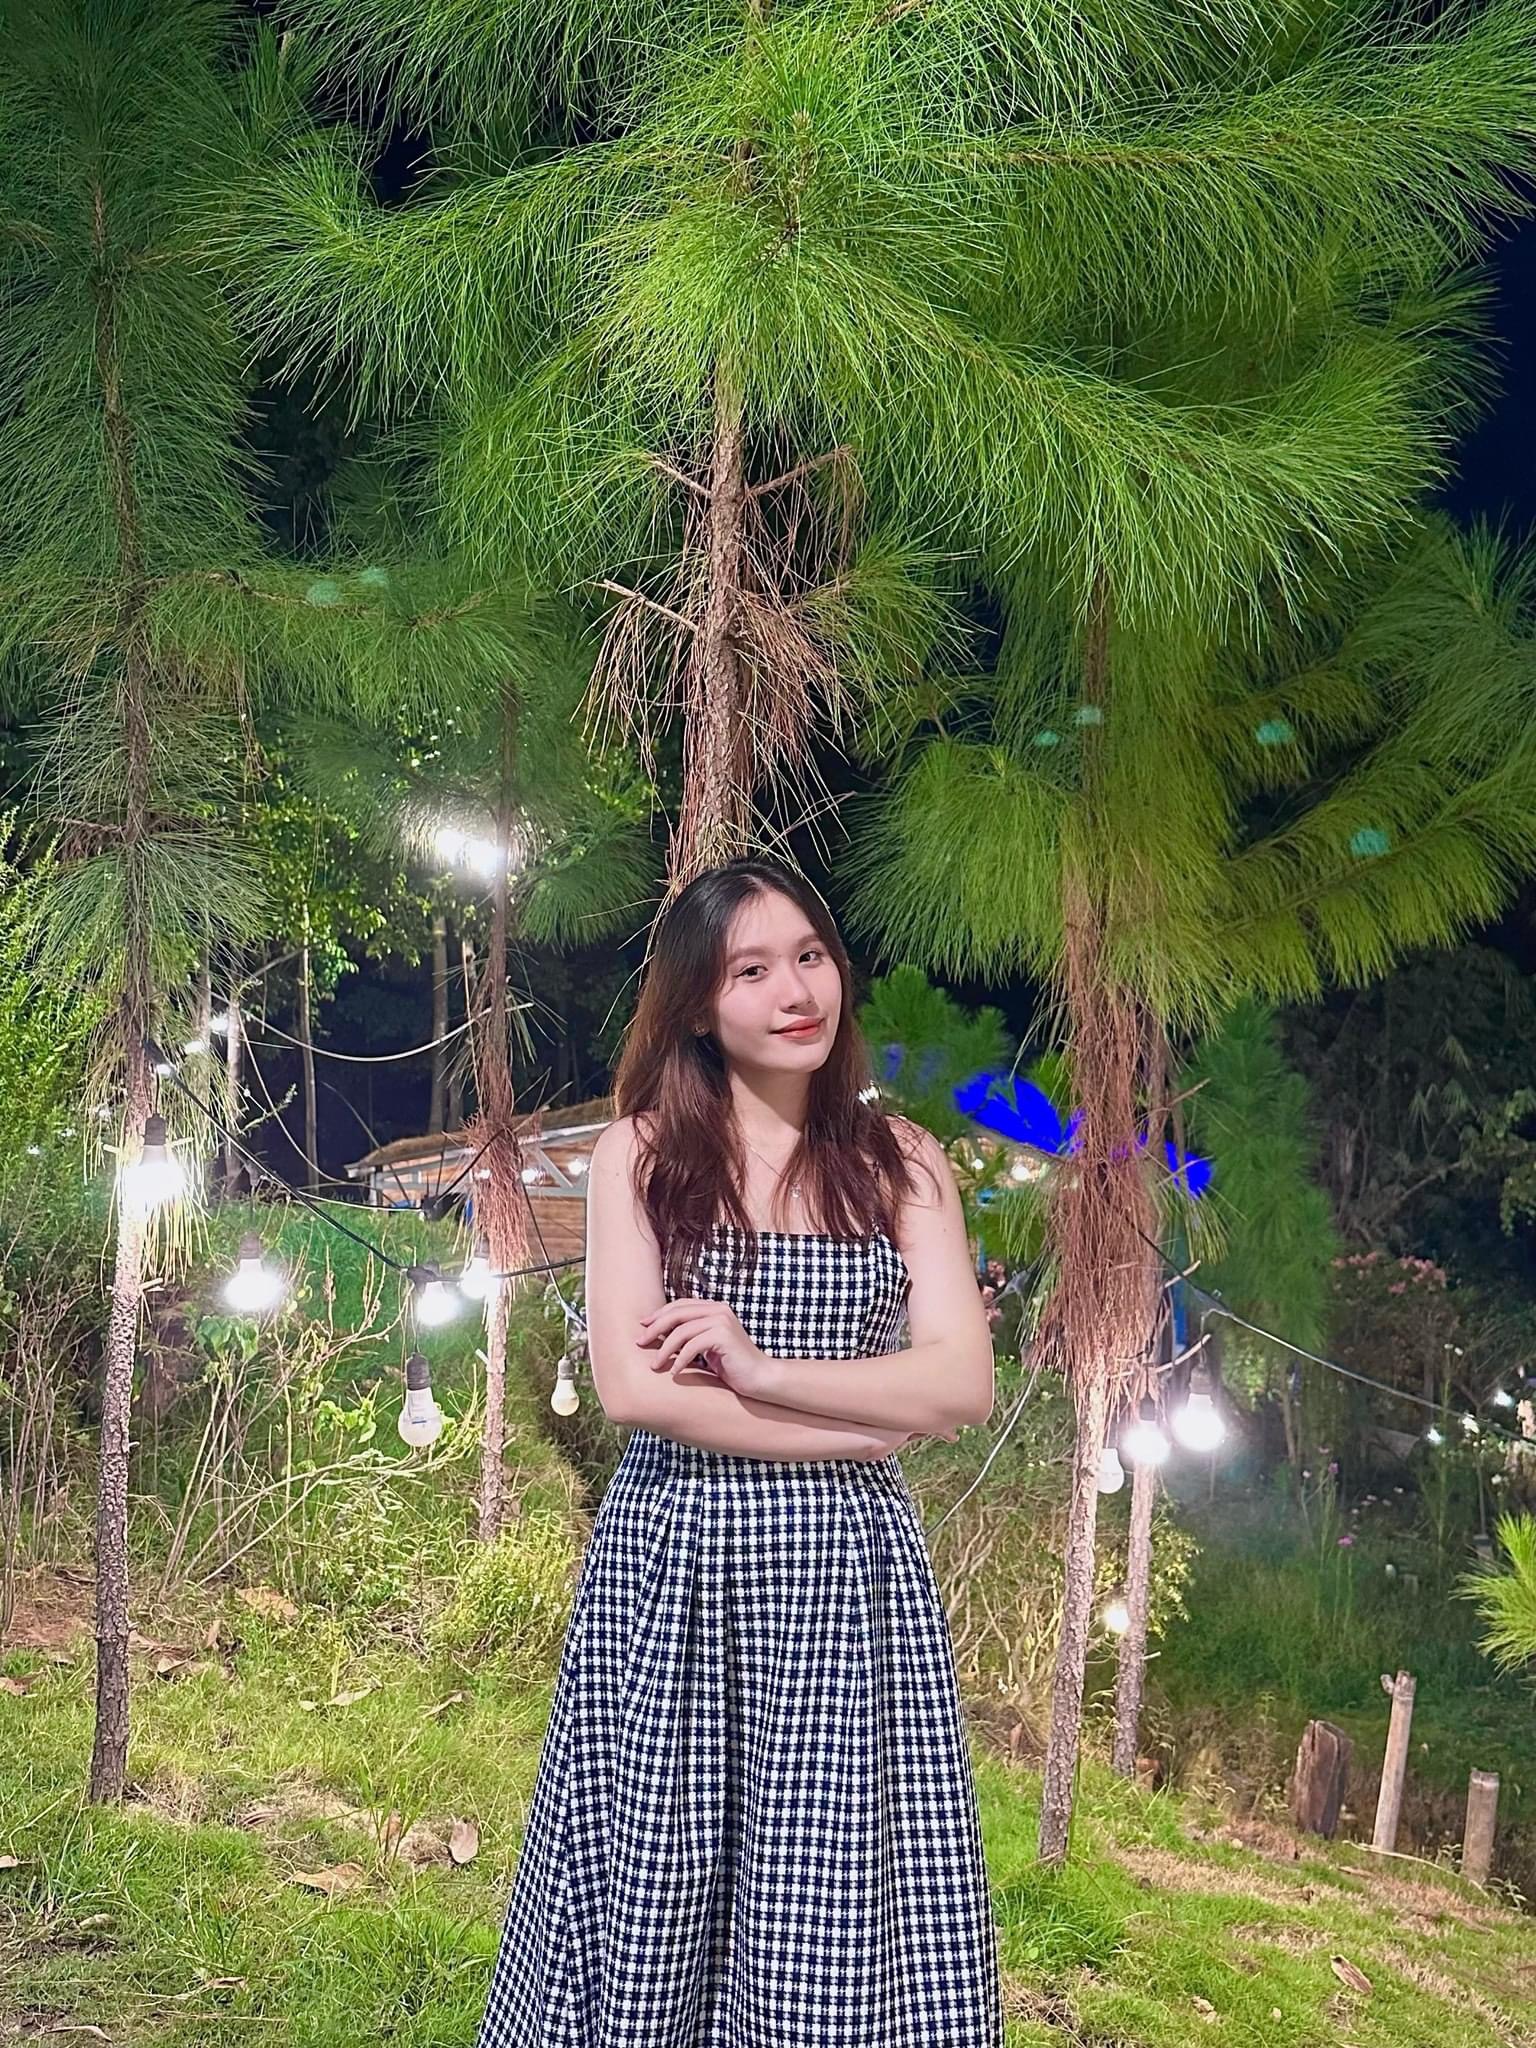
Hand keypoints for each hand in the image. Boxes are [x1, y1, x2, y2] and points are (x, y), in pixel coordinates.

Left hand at [638, 1298, 777, 1399]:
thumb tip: (660, 1336)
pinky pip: (692, 1346)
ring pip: (681, 1330)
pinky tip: (674, 1373)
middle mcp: (719, 1310)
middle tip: (640, 1343)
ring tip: (654, 1365)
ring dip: (664, 1349)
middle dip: (655, 1328)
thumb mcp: (708, 1347)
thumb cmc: (733, 1366)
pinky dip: (680, 1361)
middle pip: (677, 1313)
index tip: (643, 1327)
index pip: (680, 1305)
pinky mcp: (724, 1336)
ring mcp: (722, 1321)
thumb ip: (691, 1336)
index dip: (659, 1315)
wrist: (761, 1378)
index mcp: (715, 1309)